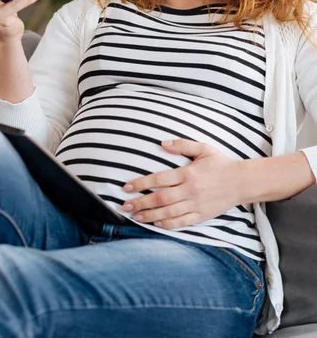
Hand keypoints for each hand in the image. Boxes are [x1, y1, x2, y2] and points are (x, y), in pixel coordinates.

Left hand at [122, 139, 243, 228]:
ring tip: (135, 216)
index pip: (158, 179)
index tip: (126, 187)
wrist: (242, 182)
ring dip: (149, 215)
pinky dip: (168, 224)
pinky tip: (157, 224)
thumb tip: (161, 143)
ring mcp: (195, 205)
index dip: (140, 183)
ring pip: (168, 212)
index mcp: (188, 173)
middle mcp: (190, 190)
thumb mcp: (203, 149)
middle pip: (159, 199)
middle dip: (140, 202)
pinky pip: (182, 222)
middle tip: (124, 206)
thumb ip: (182, 145)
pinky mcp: (201, 215)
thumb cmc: (220, 164)